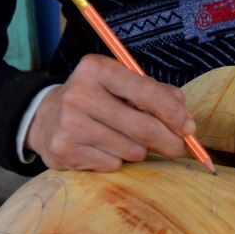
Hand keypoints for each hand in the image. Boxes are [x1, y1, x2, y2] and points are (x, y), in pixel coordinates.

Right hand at [26, 54, 196, 171]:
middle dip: (168, 141)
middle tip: (177, 148)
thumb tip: (185, 120)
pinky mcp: (65, 150)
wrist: (44, 118)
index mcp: (97, 69)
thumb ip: (156, 94)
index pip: (145, 92)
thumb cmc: (96, 99)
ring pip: (131, 150)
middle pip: (142, 127)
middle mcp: (80, 94)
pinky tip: (103, 149)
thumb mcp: (121, 85)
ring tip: (125, 140)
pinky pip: (112, 164)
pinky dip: (116, 161)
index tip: (189, 127)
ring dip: (139, 150)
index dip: (173, 113)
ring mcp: (69, 124)